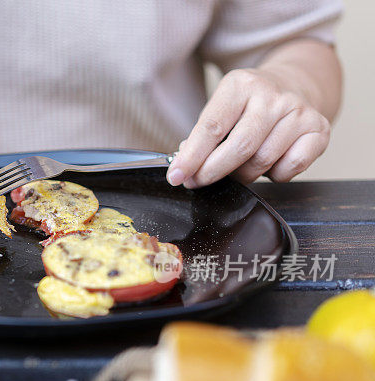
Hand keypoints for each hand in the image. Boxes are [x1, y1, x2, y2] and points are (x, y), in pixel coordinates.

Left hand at [167, 68, 330, 187]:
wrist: (295, 84)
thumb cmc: (249, 105)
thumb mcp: (222, 107)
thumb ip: (203, 135)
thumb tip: (186, 164)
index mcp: (240, 85)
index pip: (211, 127)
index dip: (192, 157)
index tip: (177, 177)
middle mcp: (272, 95)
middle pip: (239, 148)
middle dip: (213, 172)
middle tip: (199, 181)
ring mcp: (298, 111)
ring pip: (262, 162)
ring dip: (244, 174)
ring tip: (239, 165)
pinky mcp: (319, 129)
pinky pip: (290, 168)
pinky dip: (275, 174)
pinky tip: (271, 161)